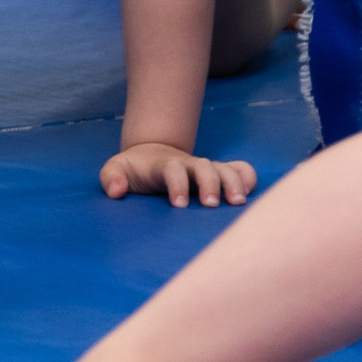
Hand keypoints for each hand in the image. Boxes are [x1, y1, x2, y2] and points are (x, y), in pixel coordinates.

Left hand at [100, 142, 255, 206]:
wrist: (151, 156)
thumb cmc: (134, 170)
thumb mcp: (116, 169)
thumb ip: (111, 178)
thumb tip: (116, 191)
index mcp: (163, 165)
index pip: (172, 169)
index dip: (177, 184)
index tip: (178, 204)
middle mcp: (188, 165)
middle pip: (204, 166)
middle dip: (210, 183)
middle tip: (211, 205)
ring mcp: (206, 168)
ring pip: (226, 168)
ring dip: (234, 182)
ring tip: (238, 203)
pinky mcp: (219, 174)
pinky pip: (241, 169)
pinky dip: (248, 177)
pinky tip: (250, 193)